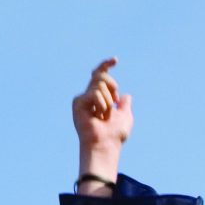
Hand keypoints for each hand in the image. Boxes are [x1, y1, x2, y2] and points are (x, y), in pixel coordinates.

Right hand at [72, 58, 131, 180]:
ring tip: (103, 116)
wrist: (105, 144)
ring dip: (108, 101)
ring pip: (99, 84)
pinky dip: (101, 104)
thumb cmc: (115, 134)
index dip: (106, 65)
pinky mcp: (78, 102)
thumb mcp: (126, 117)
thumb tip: (126, 96)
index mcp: (99, 98)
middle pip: (100, 75)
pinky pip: (95, 93)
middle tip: (113, 102)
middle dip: (111, 85)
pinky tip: (97, 116)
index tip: (115, 60)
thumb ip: (125, 106)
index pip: (100, 76)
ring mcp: (83, 99)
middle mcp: (89, 96)